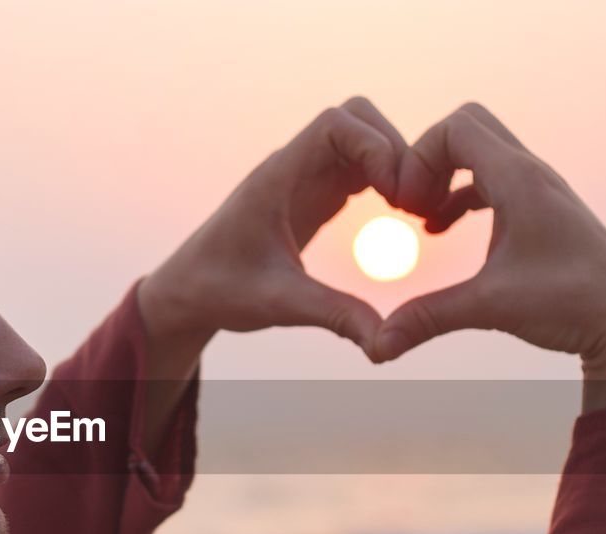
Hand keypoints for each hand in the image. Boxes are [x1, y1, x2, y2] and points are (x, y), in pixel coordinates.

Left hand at [137, 97, 405, 362]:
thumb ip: (333, 315)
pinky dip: (386, 181)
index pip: (334, 123)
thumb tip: (385, 344)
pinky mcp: (314, 196)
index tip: (396, 193)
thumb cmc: (221, 291)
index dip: (375, 146)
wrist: (190, 292)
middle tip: (414, 203)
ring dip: (395, 165)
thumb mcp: (279, 304)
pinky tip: (402, 217)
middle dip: (394, 150)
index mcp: (277, 178)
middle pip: (357, 119)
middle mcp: (293, 168)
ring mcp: (305, 178)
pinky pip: (360, 168)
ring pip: (363, 140)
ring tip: (415, 211)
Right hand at [373, 103, 605, 382]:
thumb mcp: (490, 308)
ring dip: (445, 176)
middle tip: (412, 204)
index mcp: (519, 181)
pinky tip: (444, 229)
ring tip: (424, 220)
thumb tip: (378, 346)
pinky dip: (462, 194)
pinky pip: (492, 179)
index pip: (455, 128)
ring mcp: (540, 190)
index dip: (418, 159)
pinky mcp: (542, 211)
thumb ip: (428, 319)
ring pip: (481, 152)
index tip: (407, 207)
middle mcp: (532, 174)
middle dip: (429, 159)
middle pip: (468, 126)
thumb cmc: (571, 306)